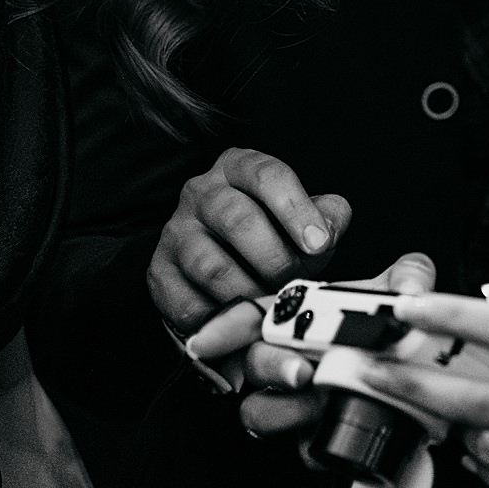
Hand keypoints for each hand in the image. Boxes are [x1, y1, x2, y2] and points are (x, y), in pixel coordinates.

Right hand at [147, 147, 351, 333]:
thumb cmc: (272, 236)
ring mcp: (175, 233)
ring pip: (212, 266)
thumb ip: (326, 217)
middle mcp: (200, 193)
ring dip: (250, 292)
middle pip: (237, 220)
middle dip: (276, 259)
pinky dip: (221, 318)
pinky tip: (243, 320)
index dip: (296, 210)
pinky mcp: (160, 273)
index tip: (318, 243)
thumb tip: (328, 228)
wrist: (222, 268)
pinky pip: (188, 302)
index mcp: (238, 167)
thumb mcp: (303, 218)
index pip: (267, 175)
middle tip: (296, 283)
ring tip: (273, 305)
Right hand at [187, 252, 438, 439]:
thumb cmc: (397, 331)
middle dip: (271, 367)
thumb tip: (412, 287)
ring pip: (260, 412)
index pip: (249, 318)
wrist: (423, 379)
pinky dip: (318, 445)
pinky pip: (302, 450)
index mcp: (300, 318)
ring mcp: (298, 401)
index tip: (206, 341)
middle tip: (302, 372)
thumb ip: (409, 277)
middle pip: (253, 363)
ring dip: (286, 410)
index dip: (223, 327)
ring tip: (325, 402)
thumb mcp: (406, 294)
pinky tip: (343, 431)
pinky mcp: (315, 438)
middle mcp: (290, 358)